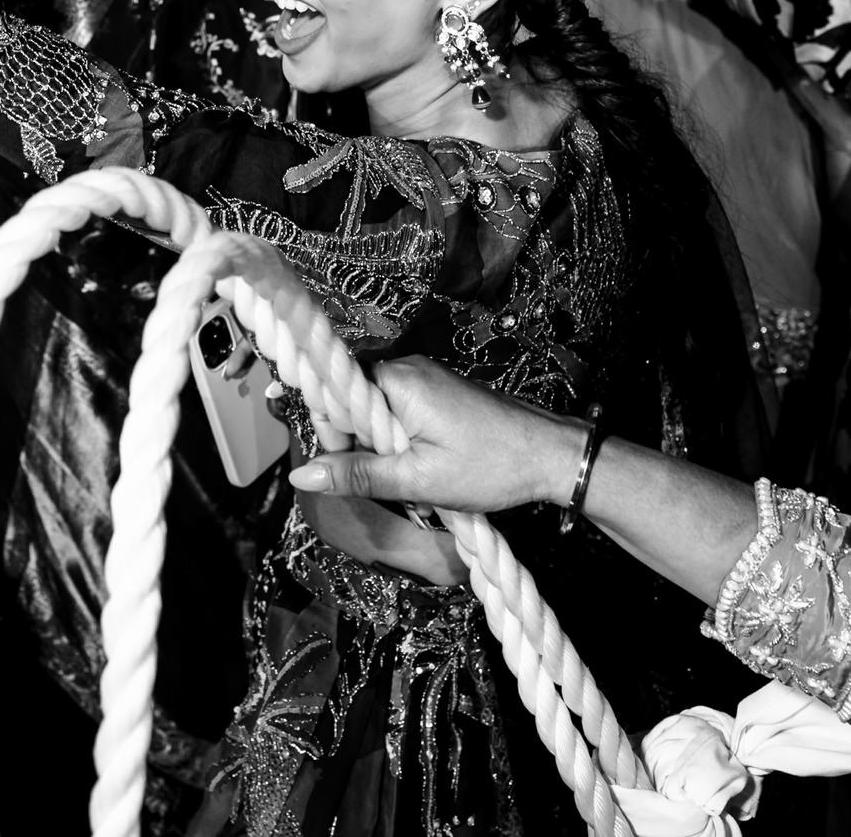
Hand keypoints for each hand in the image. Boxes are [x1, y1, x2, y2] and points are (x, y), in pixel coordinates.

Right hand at [285, 357, 583, 514]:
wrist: (550, 456)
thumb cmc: (489, 466)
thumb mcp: (417, 479)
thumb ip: (357, 474)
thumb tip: (300, 475)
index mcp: (396, 380)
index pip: (333, 395)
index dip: (334, 436)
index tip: (352, 471)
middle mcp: (405, 368)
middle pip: (353, 405)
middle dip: (363, 448)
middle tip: (395, 482)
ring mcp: (423, 378)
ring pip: (376, 414)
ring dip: (384, 451)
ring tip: (415, 479)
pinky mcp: (436, 391)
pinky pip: (398, 414)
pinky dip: (403, 444)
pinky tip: (426, 468)